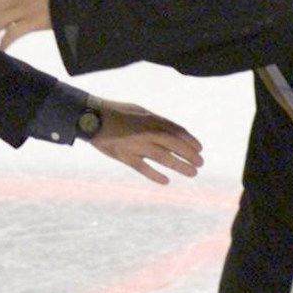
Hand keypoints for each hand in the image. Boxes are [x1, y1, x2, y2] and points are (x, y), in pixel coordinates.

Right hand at [87, 98, 203, 184]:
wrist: (92, 118)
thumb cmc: (116, 112)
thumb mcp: (139, 110)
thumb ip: (155, 121)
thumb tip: (170, 131)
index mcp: (151, 119)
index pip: (177, 131)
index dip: (190, 141)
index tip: (200, 149)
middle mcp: (147, 133)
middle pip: (174, 145)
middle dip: (190, 155)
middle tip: (200, 164)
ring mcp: (137, 146)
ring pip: (163, 158)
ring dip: (179, 166)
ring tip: (192, 173)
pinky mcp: (125, 157)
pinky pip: (143, 168)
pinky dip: (155, 175)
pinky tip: (166, 181)